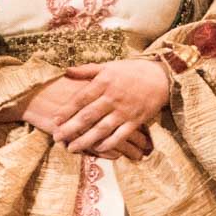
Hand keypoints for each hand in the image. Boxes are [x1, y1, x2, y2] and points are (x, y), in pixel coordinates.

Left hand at [51, 59, 169, 157]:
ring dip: (86, 140)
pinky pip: (120, 135)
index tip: (54, 120)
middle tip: (57, 138)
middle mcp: (113, 98)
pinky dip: (109, 143)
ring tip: (71, 148)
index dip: (66, 110)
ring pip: (102, 128)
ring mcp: (125, 111)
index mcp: (103, 83)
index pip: (81, 98)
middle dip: (71, 128)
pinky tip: (97, 149)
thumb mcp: (108, 66)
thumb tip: (65, 71)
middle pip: (88, 116)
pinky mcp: (136, 121)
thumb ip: (86, 70)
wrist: (161, 77)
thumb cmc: (131, 71)